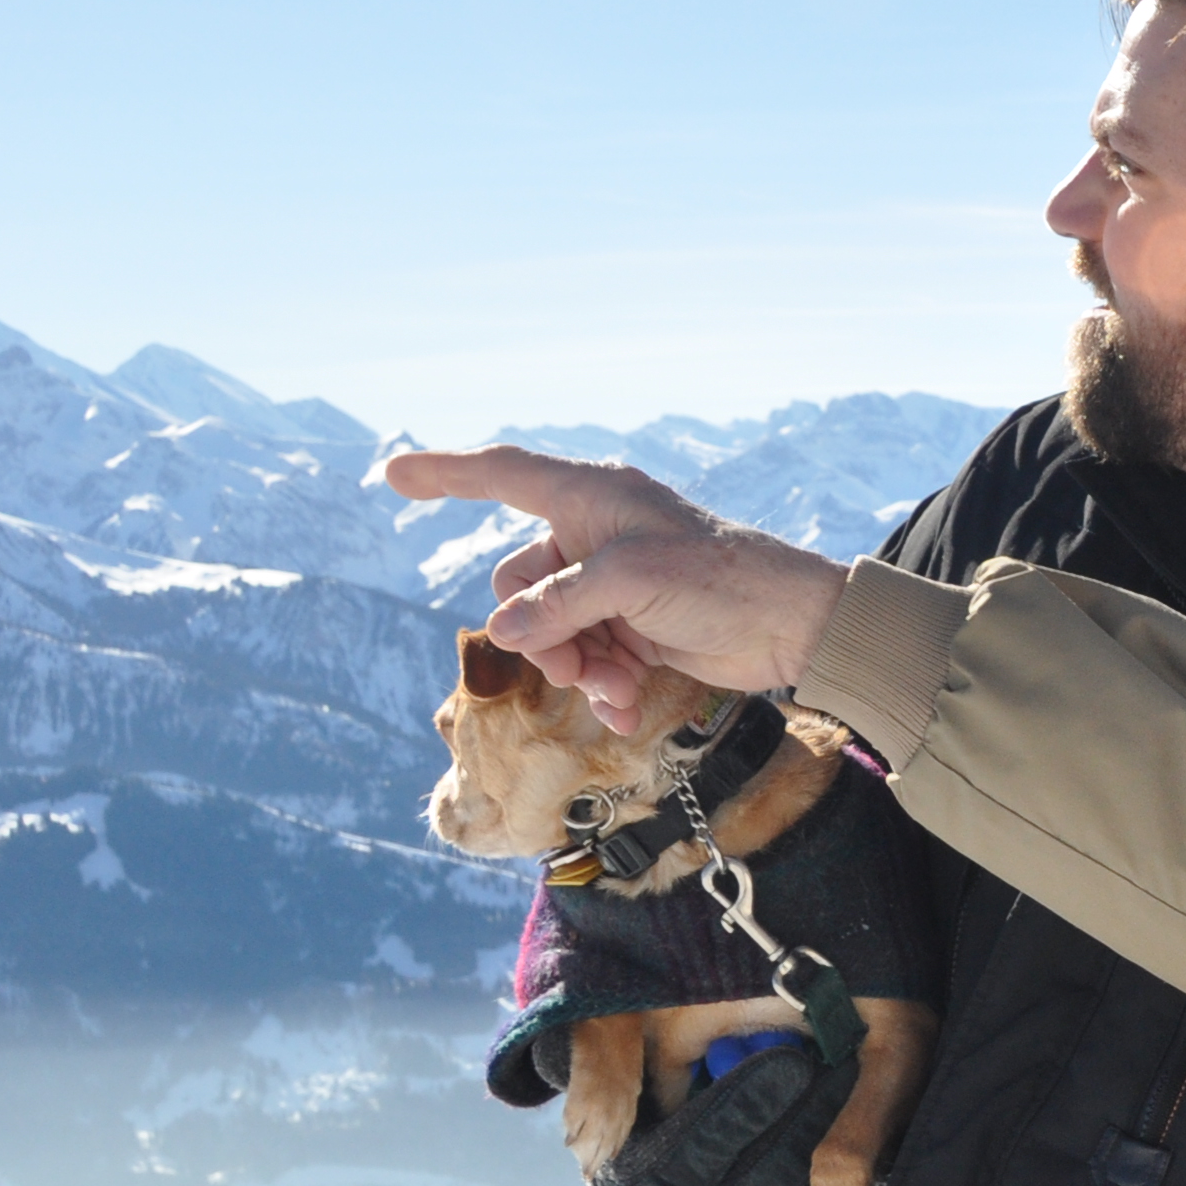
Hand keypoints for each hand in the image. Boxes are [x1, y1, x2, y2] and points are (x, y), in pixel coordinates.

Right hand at [380, 444, 848, 731]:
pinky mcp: (632, 629)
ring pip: (551, 631)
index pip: (502, 474)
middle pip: (520, 584)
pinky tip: (628, 711)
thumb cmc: (720, 579)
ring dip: (575, 668)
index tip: (392, 473)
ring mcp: (612, 586)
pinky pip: (587, 659)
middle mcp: (594, 535)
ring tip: (617, 690)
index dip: (445, 474)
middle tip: (580, 666)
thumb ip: (558, 603)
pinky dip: (602, 687)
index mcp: (590, 497)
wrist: (793, 628)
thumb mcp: (630, 581)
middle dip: (540, 635)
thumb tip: (503, 632)